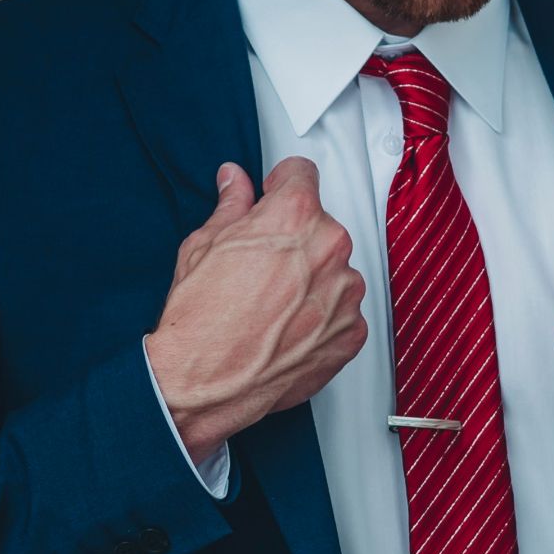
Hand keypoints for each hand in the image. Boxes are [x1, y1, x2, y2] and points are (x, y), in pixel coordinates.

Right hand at [147, 156, 367, 462]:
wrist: (204, 380)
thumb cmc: (201, 319)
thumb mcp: (204, 245)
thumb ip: (231, 206)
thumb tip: (235, 183)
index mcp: (294, 215)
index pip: (302, 173)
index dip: (282, 183)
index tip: (275, 194)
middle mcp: (328, 247)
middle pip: (320, 225)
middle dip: (295, 238)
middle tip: (262, 264)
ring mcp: (345, 292)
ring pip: (335, 269)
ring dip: (312, 279)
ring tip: (273, 303)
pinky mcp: (352, 332)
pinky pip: (343, 312)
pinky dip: (322, 317)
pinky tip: (288, 328)